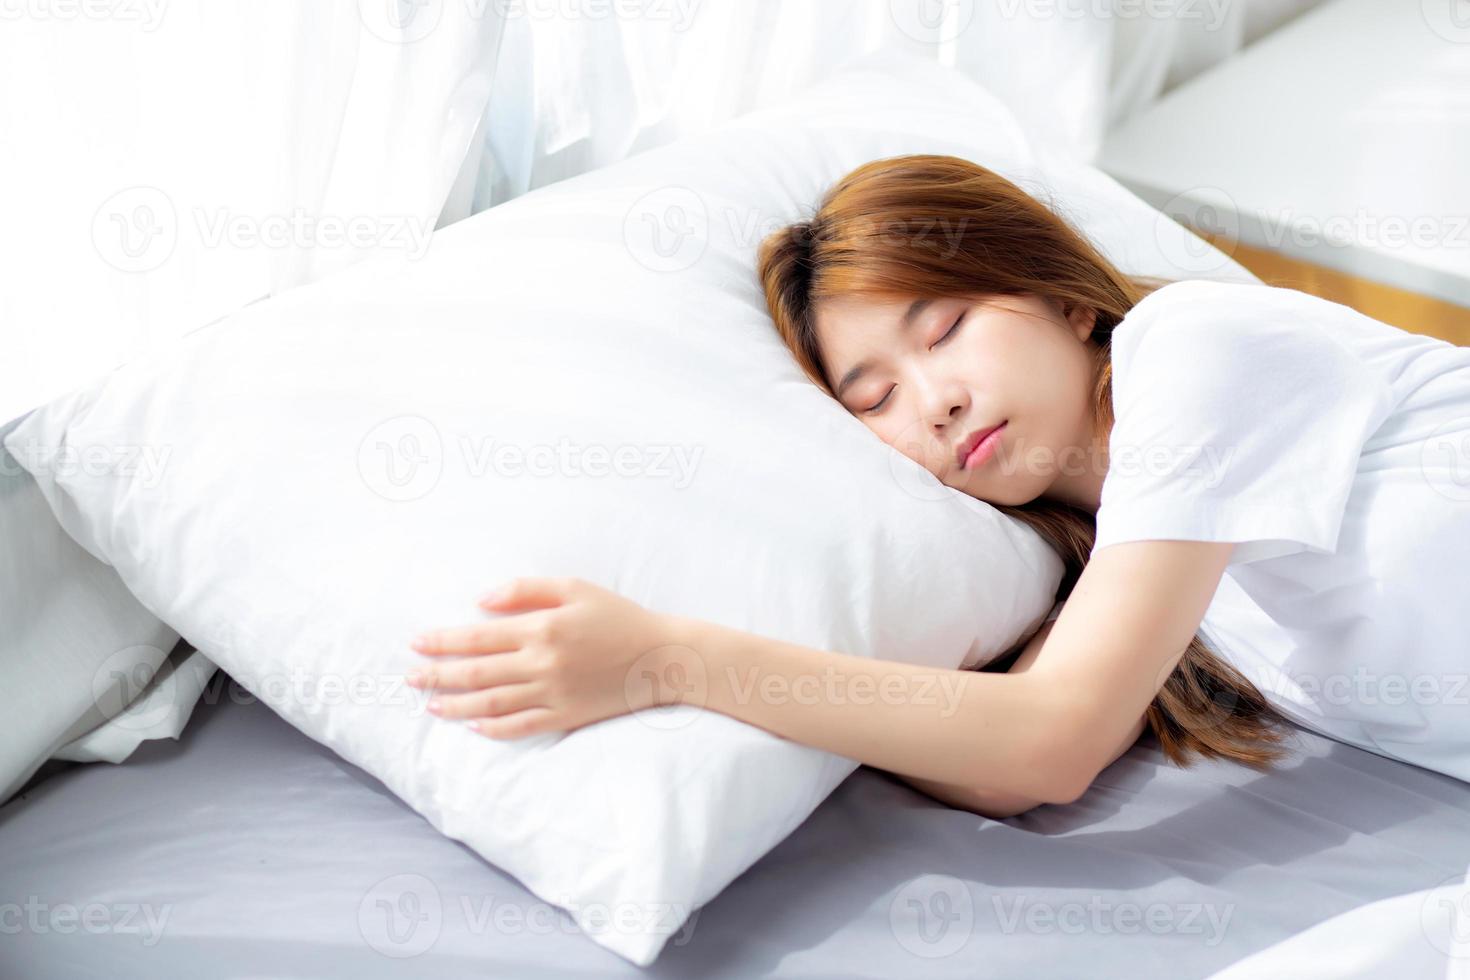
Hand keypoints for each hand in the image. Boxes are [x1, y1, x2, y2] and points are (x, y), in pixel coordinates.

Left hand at [406, 576, 683, 738]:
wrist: (662, 657)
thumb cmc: (618, 616)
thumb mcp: (575, 587)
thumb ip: (527, 589)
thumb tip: (481, 602)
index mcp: (542, 628)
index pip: (478, 638)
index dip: (443, 641)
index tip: (416, 642)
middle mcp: (542, 664)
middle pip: (476, 673)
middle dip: (437, 675)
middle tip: (409, 678)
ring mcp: (553, 694)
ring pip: (492, 703)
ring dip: (455, 705)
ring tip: (429, 705)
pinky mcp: (566, 716)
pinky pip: (521, 726)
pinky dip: (493, 728)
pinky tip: (473, 725)